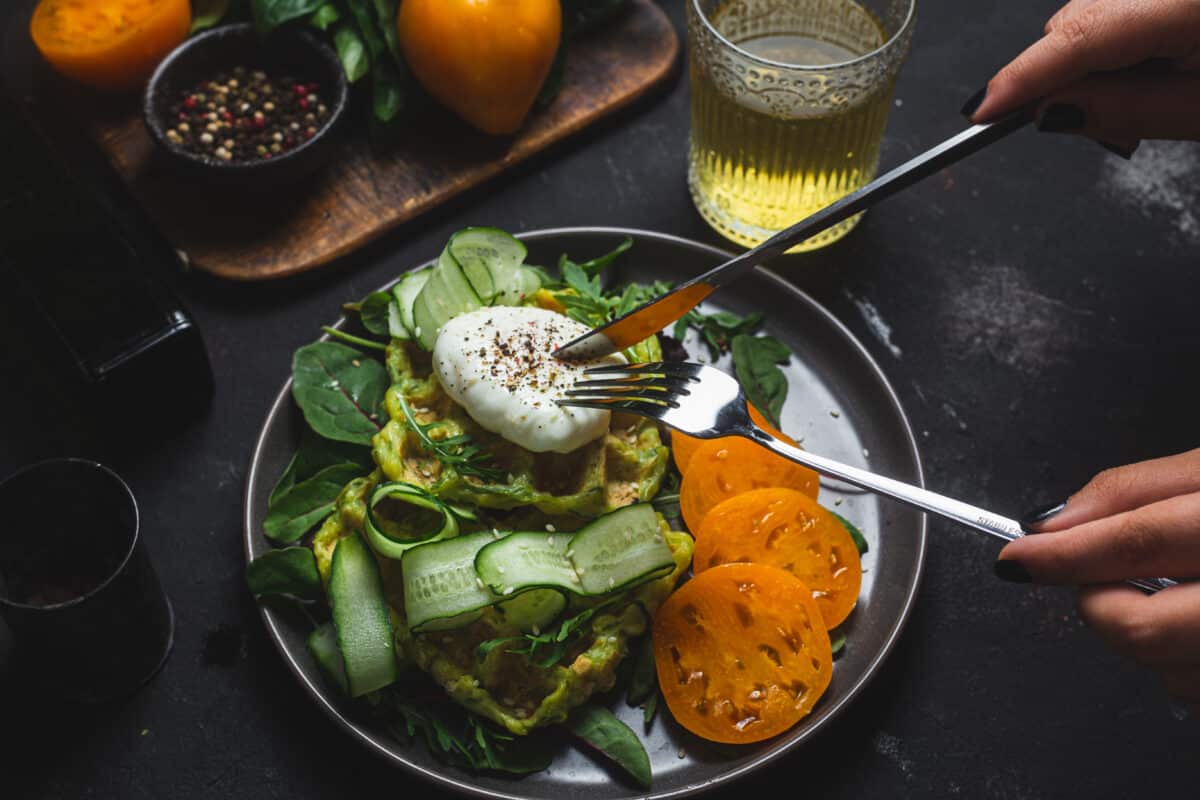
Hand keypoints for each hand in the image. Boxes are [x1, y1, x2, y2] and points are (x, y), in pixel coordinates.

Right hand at [964, 0, 1199, 154]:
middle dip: (1067, 76)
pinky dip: (1118, 44)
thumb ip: (1126, 110)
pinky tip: (1150, 69)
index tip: (983, 111)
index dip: (1024, 76)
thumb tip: (1049, 112)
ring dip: (1095, 63)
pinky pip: (1116, 8)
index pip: (1080, 36)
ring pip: (1092, 14)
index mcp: (1181, 2)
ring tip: (1146, 99)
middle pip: (1076, 21)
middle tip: (1101, 126)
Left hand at [997, 448, 1199, 714]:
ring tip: (1183, 594)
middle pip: (1140, 626)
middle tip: (1100, 578)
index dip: (1064, 552)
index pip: (1140, 539)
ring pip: (1166, 671)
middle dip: (1098, 604)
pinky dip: (1184, 665)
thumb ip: (1135, 490)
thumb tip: (1050, 522)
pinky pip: (1197, 694)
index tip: (1016, 558)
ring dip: (1145, 637)